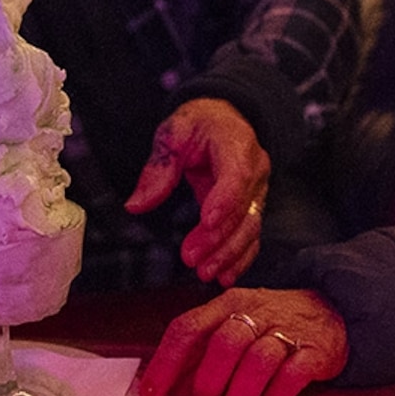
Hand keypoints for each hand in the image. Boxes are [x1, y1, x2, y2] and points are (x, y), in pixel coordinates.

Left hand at [124, 97, 271, 284]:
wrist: (223, 119)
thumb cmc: (197, 124)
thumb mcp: (172, 134)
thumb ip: (158, 169)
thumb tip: (135, 205)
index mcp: (237, 145)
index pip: (236, 177)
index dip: (224, 202)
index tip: (206, 223)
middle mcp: (255, 169)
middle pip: (242, 210)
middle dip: (217, 238)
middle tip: (191, 258)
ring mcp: (258, 191)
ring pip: (250, 227)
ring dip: (229, 254)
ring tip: (205, 273)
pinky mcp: (253, 208)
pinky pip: (252, 236)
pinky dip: (240, 258)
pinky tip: (225, 276)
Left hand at [135, 286, 348, 395]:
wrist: (333, 312)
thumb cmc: (271, 327)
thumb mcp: (233, 331)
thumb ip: (199, 357)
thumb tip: (163, 390)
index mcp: (228, 305)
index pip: (188, 327)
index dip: (166, 362)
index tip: (151, 392)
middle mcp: (256, 312)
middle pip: (224, 346)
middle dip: (207, 385)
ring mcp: (289, 331)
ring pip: (257, 362)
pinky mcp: (317, 352)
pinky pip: (292, 375)